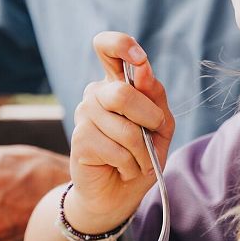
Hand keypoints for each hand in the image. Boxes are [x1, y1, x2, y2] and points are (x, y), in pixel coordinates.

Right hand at [66, 32, 174, 231]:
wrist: (118, 195)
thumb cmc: (141, 156)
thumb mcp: (160, 126)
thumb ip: (155, 97)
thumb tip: (143, 69)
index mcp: (117, 82)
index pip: (108, 46)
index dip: (122, 46)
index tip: (140, 61)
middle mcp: (96, 93)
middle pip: (123, 93)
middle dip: (149, 120)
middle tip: (152, 138)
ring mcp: (84, 114)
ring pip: (126, 128)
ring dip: (143, 152)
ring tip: (137, 162)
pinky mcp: (79, 139)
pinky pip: (117, 150)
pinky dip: (130, 165)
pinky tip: (123, 169)